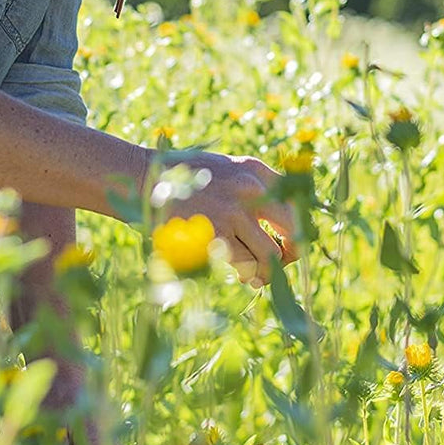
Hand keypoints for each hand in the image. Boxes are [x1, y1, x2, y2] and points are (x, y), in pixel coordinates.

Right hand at [167, 152, 297, 286]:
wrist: (144, 178)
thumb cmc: (185, 178)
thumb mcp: (226, 169)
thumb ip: (252, 188)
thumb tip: (284, 224)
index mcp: (255, 169)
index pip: (297, 201)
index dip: (299, 226)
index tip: (291, 240)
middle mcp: (250, 188)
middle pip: (293, 229)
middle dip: (291, 252)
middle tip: (281, 262)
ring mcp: (233, 212)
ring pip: (270, 254)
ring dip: (267, 270)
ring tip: (257, 275)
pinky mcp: (215, 235)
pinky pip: (246, 265)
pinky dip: (248, 275)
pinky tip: (243, 275)